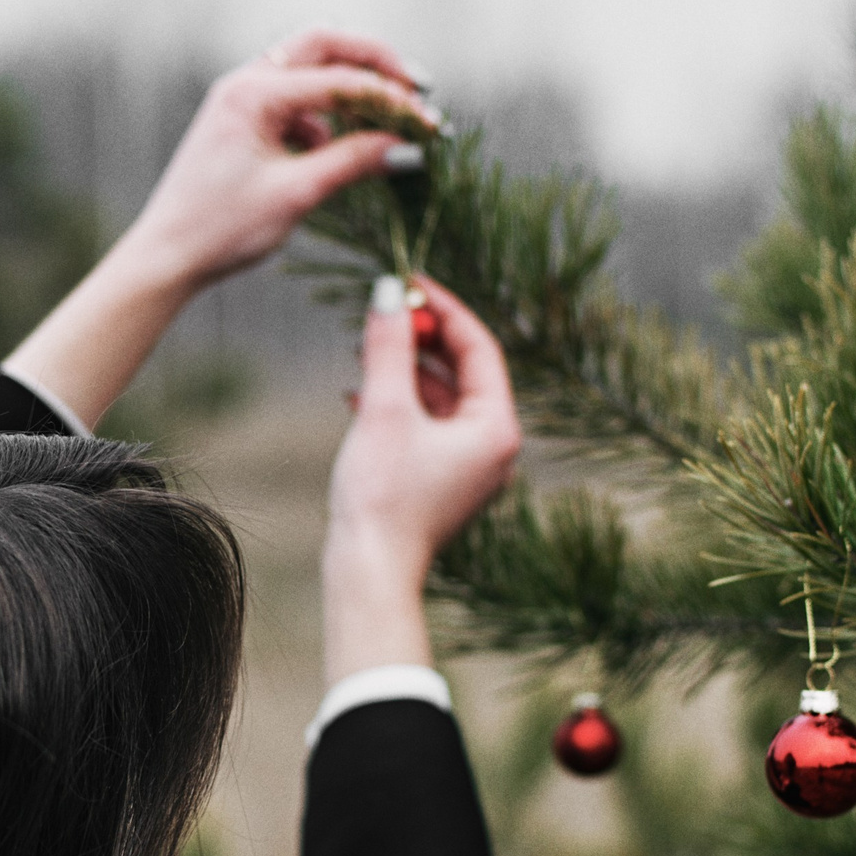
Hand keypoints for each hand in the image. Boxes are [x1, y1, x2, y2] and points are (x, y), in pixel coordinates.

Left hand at [119, 29, 435, 288]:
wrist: (168, 255)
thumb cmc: (221, 228)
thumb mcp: (296, 195)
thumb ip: (353, 163)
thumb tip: (407, 148)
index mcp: (254, 93)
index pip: (340, 79)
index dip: (392, 100)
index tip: (429, 124)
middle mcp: (246, 82)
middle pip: (325, 45)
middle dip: (374, 64)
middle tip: (415, 89)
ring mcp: (242, 98)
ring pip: (310, 70)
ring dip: (350, 90)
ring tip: (384, 126)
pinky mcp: (244, 121)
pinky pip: (295, 102)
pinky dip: (324, 119)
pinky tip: (334, 155)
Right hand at [323, 275, 522, 684]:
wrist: (370, 573)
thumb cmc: (383, 497)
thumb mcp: (384, 408)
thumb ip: (388, 345)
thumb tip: (389, 291)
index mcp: (496, 427)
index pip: (479, 348)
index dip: (444, 310)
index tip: (411, 282)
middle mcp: (493, 448)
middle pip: (463, 372)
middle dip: (421, 340)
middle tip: (386, 312)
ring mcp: (469, 469)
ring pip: (441, 400)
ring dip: (405, 371)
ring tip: (366, 349)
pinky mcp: (442, 483)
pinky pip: (427, 428)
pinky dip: (399, 405)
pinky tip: (359, 394)